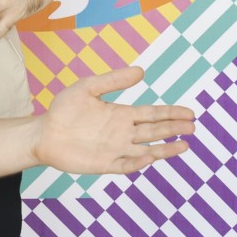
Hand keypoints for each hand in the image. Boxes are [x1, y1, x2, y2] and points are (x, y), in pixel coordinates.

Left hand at [34, 66, 193, 175]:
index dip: (171, 114)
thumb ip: (113, 81)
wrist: (43, 133)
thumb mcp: (88, 88)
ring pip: (146, 151)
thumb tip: (142, 71)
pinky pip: (126, 165)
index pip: (153, 114)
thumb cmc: (64, 110)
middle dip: (174, 129)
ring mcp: (116, 150)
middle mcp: (123, 133)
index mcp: (122, 115)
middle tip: (193, 127)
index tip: (190, 113)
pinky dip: (138, 162)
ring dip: (164, 149)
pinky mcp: (105, 164)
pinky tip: (150, 157)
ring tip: (184, 146)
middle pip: (154, 131)